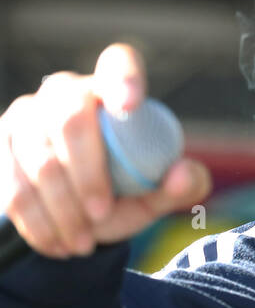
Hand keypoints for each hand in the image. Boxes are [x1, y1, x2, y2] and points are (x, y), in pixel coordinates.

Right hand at [0, 43, 211, 258]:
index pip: (119, 63)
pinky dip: (36, 222)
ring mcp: (26, 115)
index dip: (123, 78)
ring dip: (61, 210)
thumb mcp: (158, 189)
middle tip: (102, 215)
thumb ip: (183, 183)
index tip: (131, 105)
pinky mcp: (0, 145)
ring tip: (83, 243)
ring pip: (39, 161)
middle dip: (87, 175)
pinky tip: (57, 245)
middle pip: (71, 120)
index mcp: (112, 87)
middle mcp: (64, 91)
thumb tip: (184, 174)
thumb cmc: (126, 187)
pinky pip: (13, 186)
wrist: (75, 209)